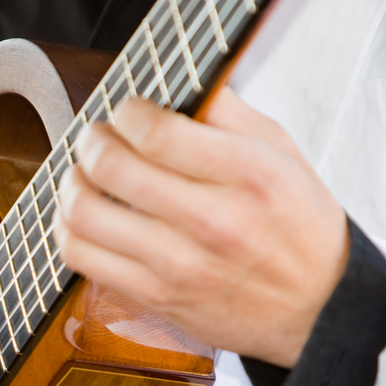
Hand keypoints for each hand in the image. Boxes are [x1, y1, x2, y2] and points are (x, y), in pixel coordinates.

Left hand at [53, 88, 348, 367]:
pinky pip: (82, 258)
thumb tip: (179, 76)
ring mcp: (179, 265)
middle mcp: (212, 221)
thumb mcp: (283, 154)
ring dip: (70, 184)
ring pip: (84, 214)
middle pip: (110, 168)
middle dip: (91, 141)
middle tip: (97, 137)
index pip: (156, 131)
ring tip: (83, 175)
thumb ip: (229, 111)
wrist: (319, 309)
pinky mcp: (156, 297)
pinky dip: (67, 229)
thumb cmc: (299, 226)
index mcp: (248, 174)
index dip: (126, 112)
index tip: (128, 111)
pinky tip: (82, 216)